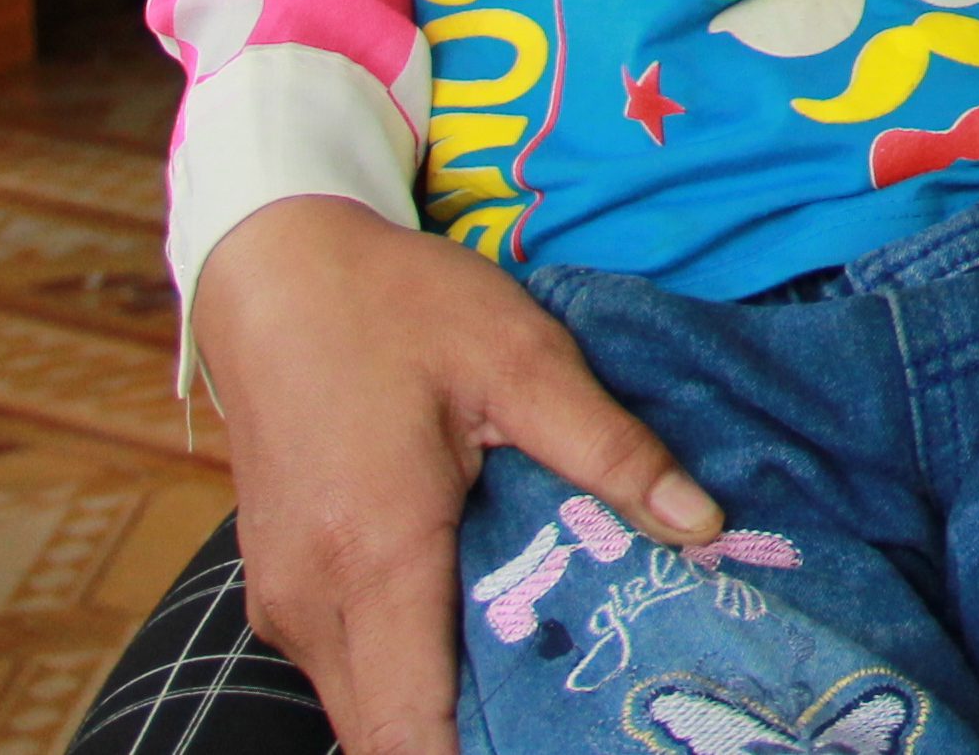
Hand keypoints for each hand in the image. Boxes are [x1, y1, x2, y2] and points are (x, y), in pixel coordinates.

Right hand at [193, 197, 720, 754]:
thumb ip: (610, 449)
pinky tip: (483, 630)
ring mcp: (283, 603)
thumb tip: (705, 523)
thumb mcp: (522, 358)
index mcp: (373, 558)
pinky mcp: (280, 588)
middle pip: (386, 738)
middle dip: (477, 742)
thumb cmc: (396, 308)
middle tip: (577, 710)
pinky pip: (346, 668)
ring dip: (442, 712)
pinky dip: (408, 673)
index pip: (410, 735)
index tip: (561, 745)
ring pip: (364, 709)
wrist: (273, 271)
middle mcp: (311, 605)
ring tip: (546, 674)